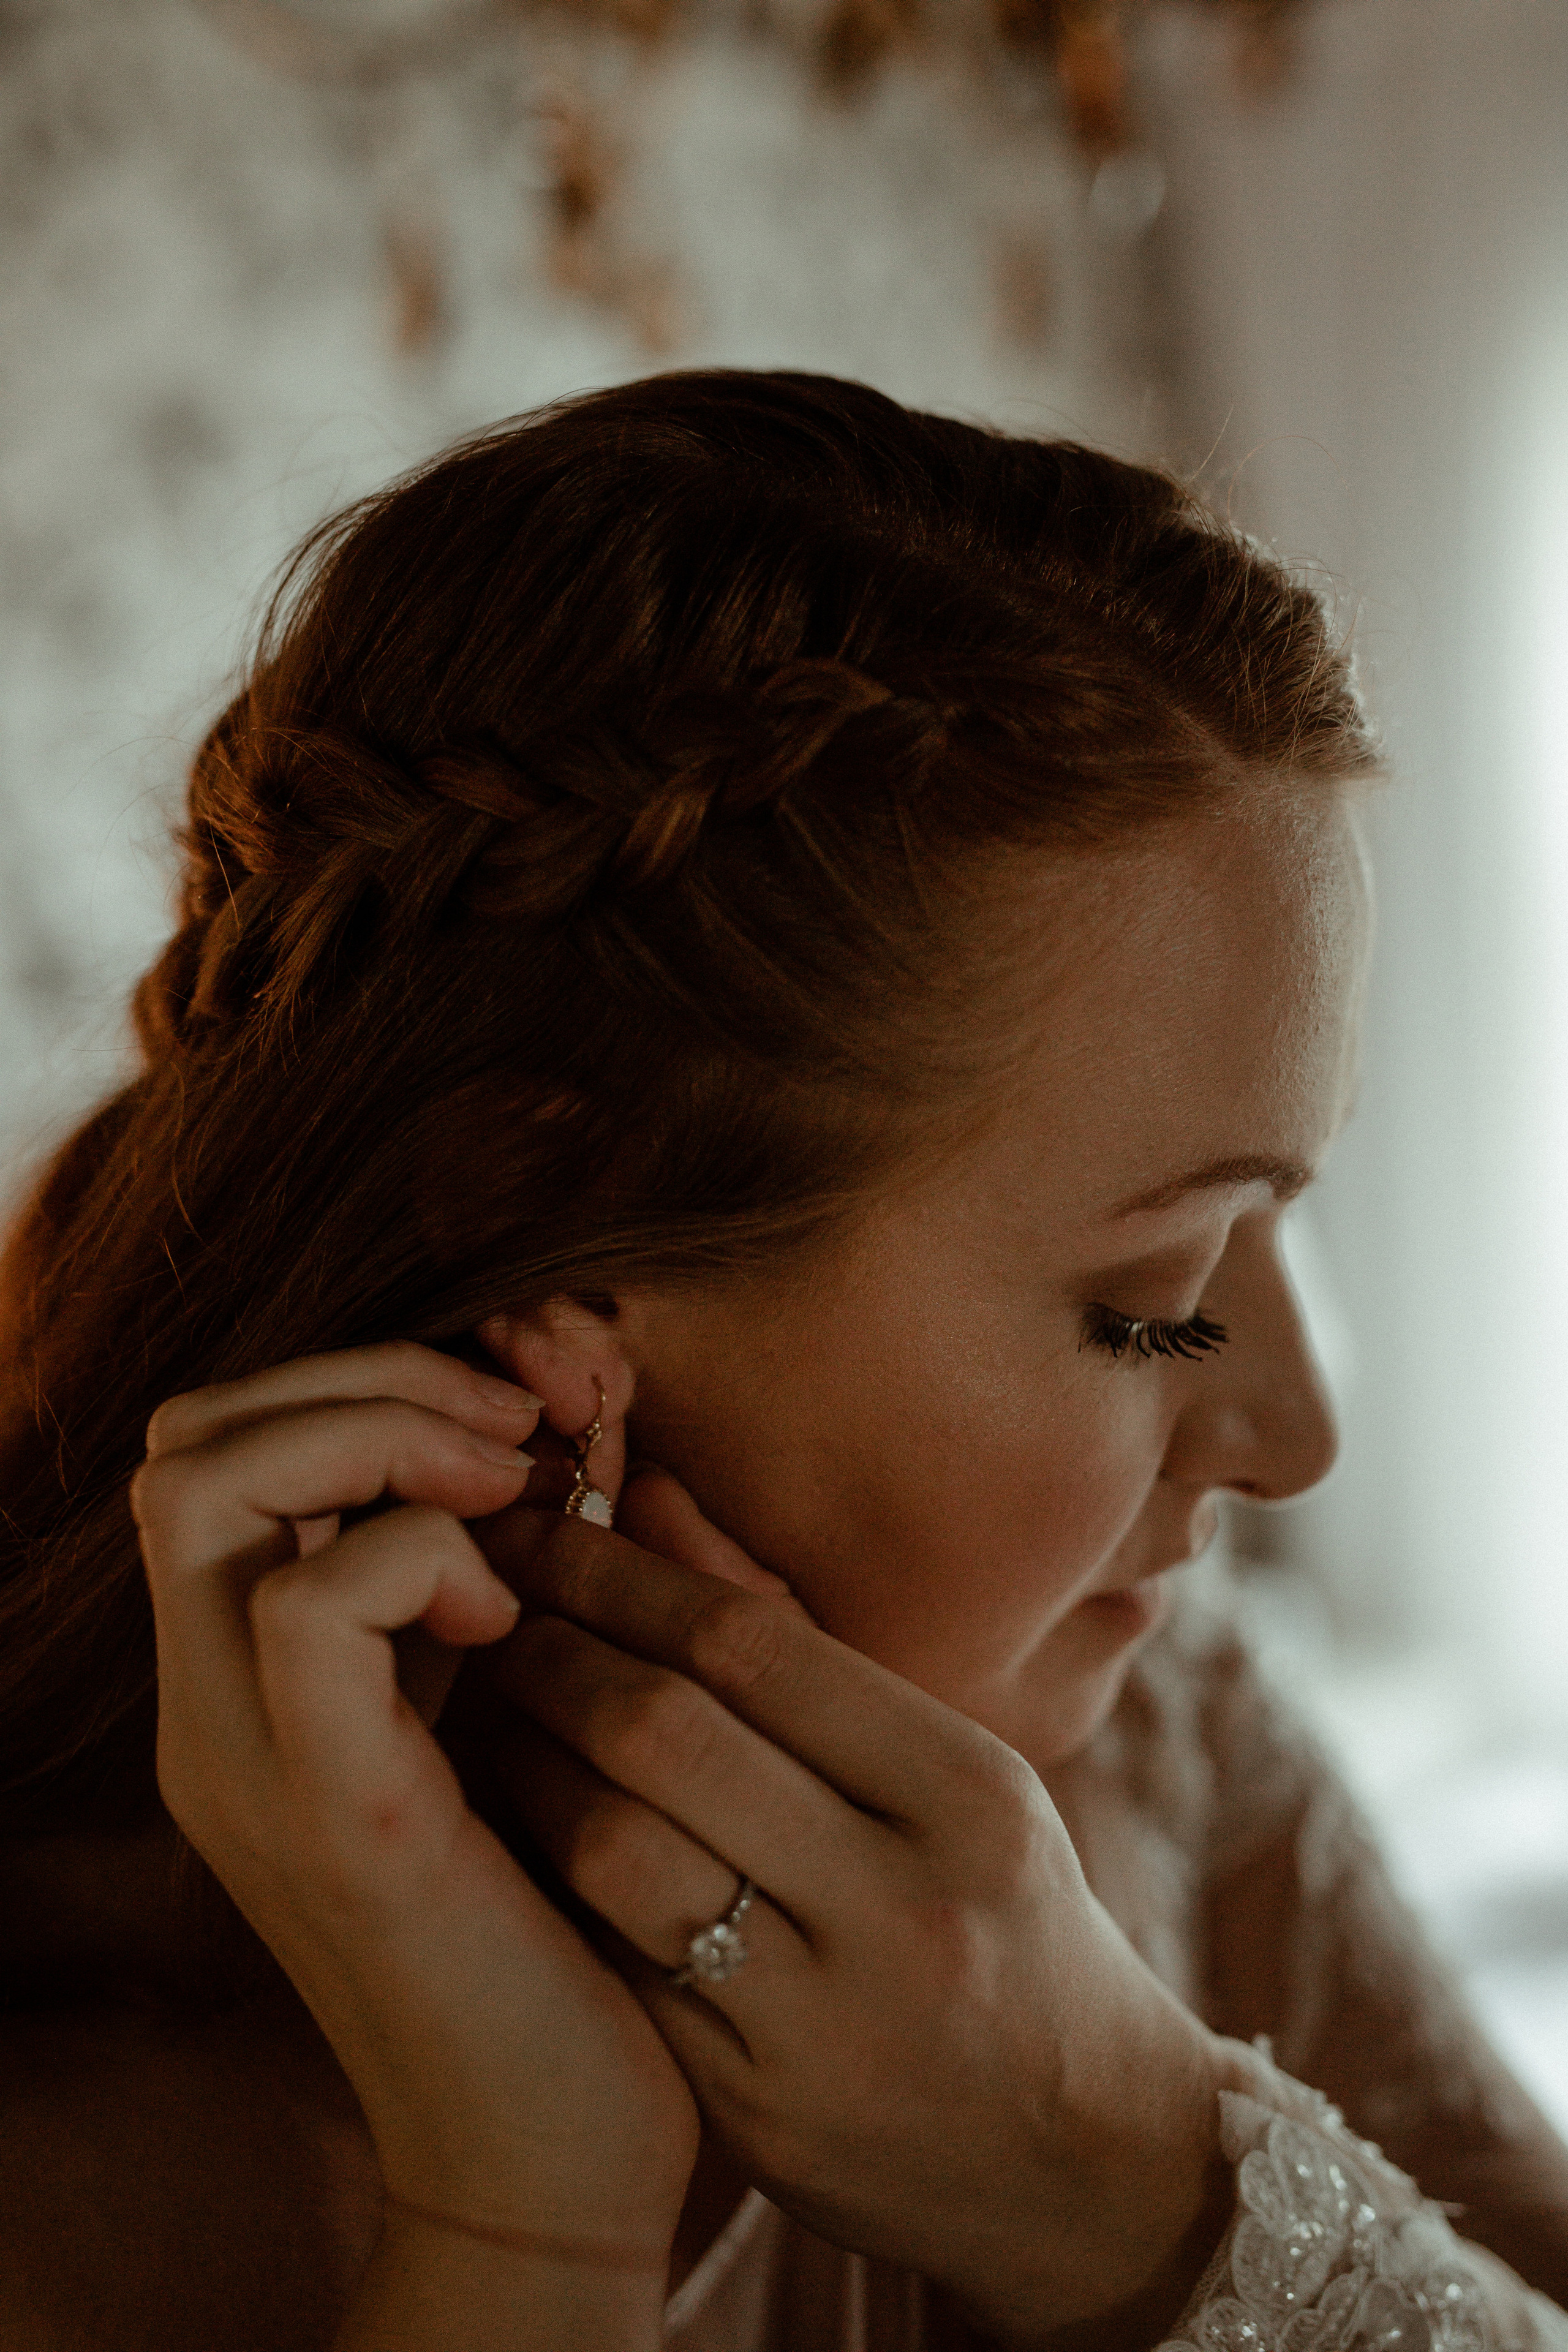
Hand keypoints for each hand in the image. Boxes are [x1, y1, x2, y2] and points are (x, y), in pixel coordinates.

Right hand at [132, 1345, 699, 2278]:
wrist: (554, 2149)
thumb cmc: (563, 1913)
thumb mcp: (520, 1703)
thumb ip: (513, 1569)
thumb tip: (575, 1417)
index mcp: (255, 1682)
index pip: (220, 1448)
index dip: (364, 1382)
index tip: (515, 1422)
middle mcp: (214, 1709)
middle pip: (188, 1439)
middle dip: (368, 1379)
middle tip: (511, 1436)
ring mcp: (250, 1759)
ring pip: (206, 1486)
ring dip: (384, 1436)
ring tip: (509, 1495)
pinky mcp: (330, 1815)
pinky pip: (303, 1606)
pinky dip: (419, 1555)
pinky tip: (507, 1622)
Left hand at [469, 1473, 1235, 2345]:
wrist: (1081, 2159)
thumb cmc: (1004, 1923)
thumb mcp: (952, 1776)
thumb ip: (799, 1643)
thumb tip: (651, 1497)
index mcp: (968, 1794)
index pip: (757, 1646)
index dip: (624, 1576)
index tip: (544, 1529)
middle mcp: (905, 1903)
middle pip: (671, 1736)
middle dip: (552, 1651)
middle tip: (484, 1604)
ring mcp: (827, 2021)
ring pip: (615, 1853)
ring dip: (522, 1762)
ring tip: (481, 1705)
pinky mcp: (756, 2113)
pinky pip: (613, 1963)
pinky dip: (545, 1880)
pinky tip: (506, 1824)